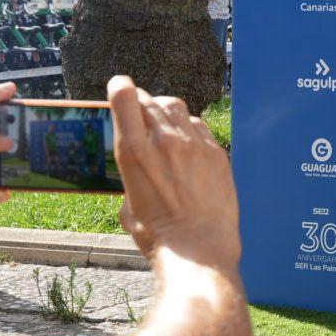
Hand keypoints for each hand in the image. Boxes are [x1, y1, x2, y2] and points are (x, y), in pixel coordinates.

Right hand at [109, 76, 239, 261]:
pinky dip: (189, 129)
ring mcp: (194, 144)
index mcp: (134, 152)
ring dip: (165, 112)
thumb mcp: (128, 205)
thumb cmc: (158, 235)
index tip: (119, 89)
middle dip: (142, 103)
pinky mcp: (216, 153)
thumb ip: (131, 177)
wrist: (199, 248)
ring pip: (176, 108)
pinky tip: (187, 145)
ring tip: (164, 127)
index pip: (125, 97)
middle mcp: (164, 140)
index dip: (120, 88)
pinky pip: (199, 126)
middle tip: (140, 113)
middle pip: (150, 100)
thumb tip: (138, 169)